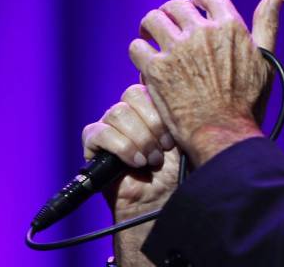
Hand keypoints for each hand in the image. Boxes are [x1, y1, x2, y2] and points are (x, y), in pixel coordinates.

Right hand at [82, 83, 179, 264]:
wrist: (165, 201)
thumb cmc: (181, 169)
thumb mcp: (189, 135)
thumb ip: (181, 107)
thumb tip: (170, 82)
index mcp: (152, 103)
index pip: (149, 81)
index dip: (162, 104)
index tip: (175, 132)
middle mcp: (131, 111)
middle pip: (132, 93)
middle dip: (153, 124)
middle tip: (166, 148)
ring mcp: (112, 125)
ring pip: (118, 112)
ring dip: (140, 139)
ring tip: (153, 160)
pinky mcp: (94, 143)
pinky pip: (99, 132)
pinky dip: (121, 147)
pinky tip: (136, 162)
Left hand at [129, 0, 280, 166]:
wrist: (224, 134)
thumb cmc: (248, 103)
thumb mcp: (265, 61)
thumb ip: (266, 25)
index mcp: (230, 27)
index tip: (195, 6)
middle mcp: (202, 32)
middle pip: (176, 6)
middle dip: (171, 13)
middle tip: (167, 24)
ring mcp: (177, 49)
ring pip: (153, 20)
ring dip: (150, 27)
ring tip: (150, 37)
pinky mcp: (156, 69)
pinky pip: (138, 47)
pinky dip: (140, 52)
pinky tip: (145, 61)